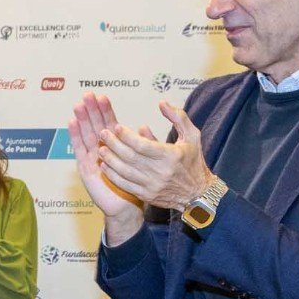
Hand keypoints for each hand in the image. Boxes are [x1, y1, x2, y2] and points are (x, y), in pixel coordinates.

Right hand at [69, 95, 146, 220]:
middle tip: (87, 94)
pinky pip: (79, 149)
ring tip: (79, 105)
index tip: (102, 96)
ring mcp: (92, 157)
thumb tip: (143, 127)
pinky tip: (72, 123)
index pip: (109, 124)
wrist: (125, 206)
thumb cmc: (134, 184)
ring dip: (82, 119)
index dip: (105, 110)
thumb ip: (144, 145)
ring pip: (86, 134)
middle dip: (91, 110)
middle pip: (95, 125)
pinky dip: (75, 135)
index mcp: (115, 146)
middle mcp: (101, 149)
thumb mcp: (142, 162)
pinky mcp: (85, 167)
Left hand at [95, 101, 212, 210]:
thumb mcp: (192, 136)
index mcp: (171, 156)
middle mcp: (160, 172)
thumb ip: (178, 117)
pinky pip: (125, 185)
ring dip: (110, 159)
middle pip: (130, 157)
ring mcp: (152, 185)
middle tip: (102, 133)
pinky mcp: (147, 195)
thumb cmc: (194, 161)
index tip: (116, 126)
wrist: (198, 194)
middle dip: (114, 144)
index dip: (127, 136)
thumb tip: (161, 103)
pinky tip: (104, 166)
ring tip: (100, 148)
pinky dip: (112, 175)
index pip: (143, 145)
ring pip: (125, 171)